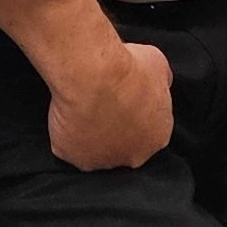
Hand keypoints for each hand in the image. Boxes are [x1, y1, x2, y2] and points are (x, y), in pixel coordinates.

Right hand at [46, 39, 173, 170]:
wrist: (94, 75)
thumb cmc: (127, 69)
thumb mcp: (157, 65)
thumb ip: (160, 82)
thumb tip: (157, 83)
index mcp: (157, 137)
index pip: (150, 132)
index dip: (136, 115)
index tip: (124, 100)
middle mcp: (133, 156)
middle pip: (125, 147)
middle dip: (116, 130)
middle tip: (103, 105)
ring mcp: (102, 161)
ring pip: (96, 151)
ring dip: (92, 135)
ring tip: (83, 109)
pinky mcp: (73, 158)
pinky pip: (69, 148)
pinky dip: (66, 135)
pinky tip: (67, 115)